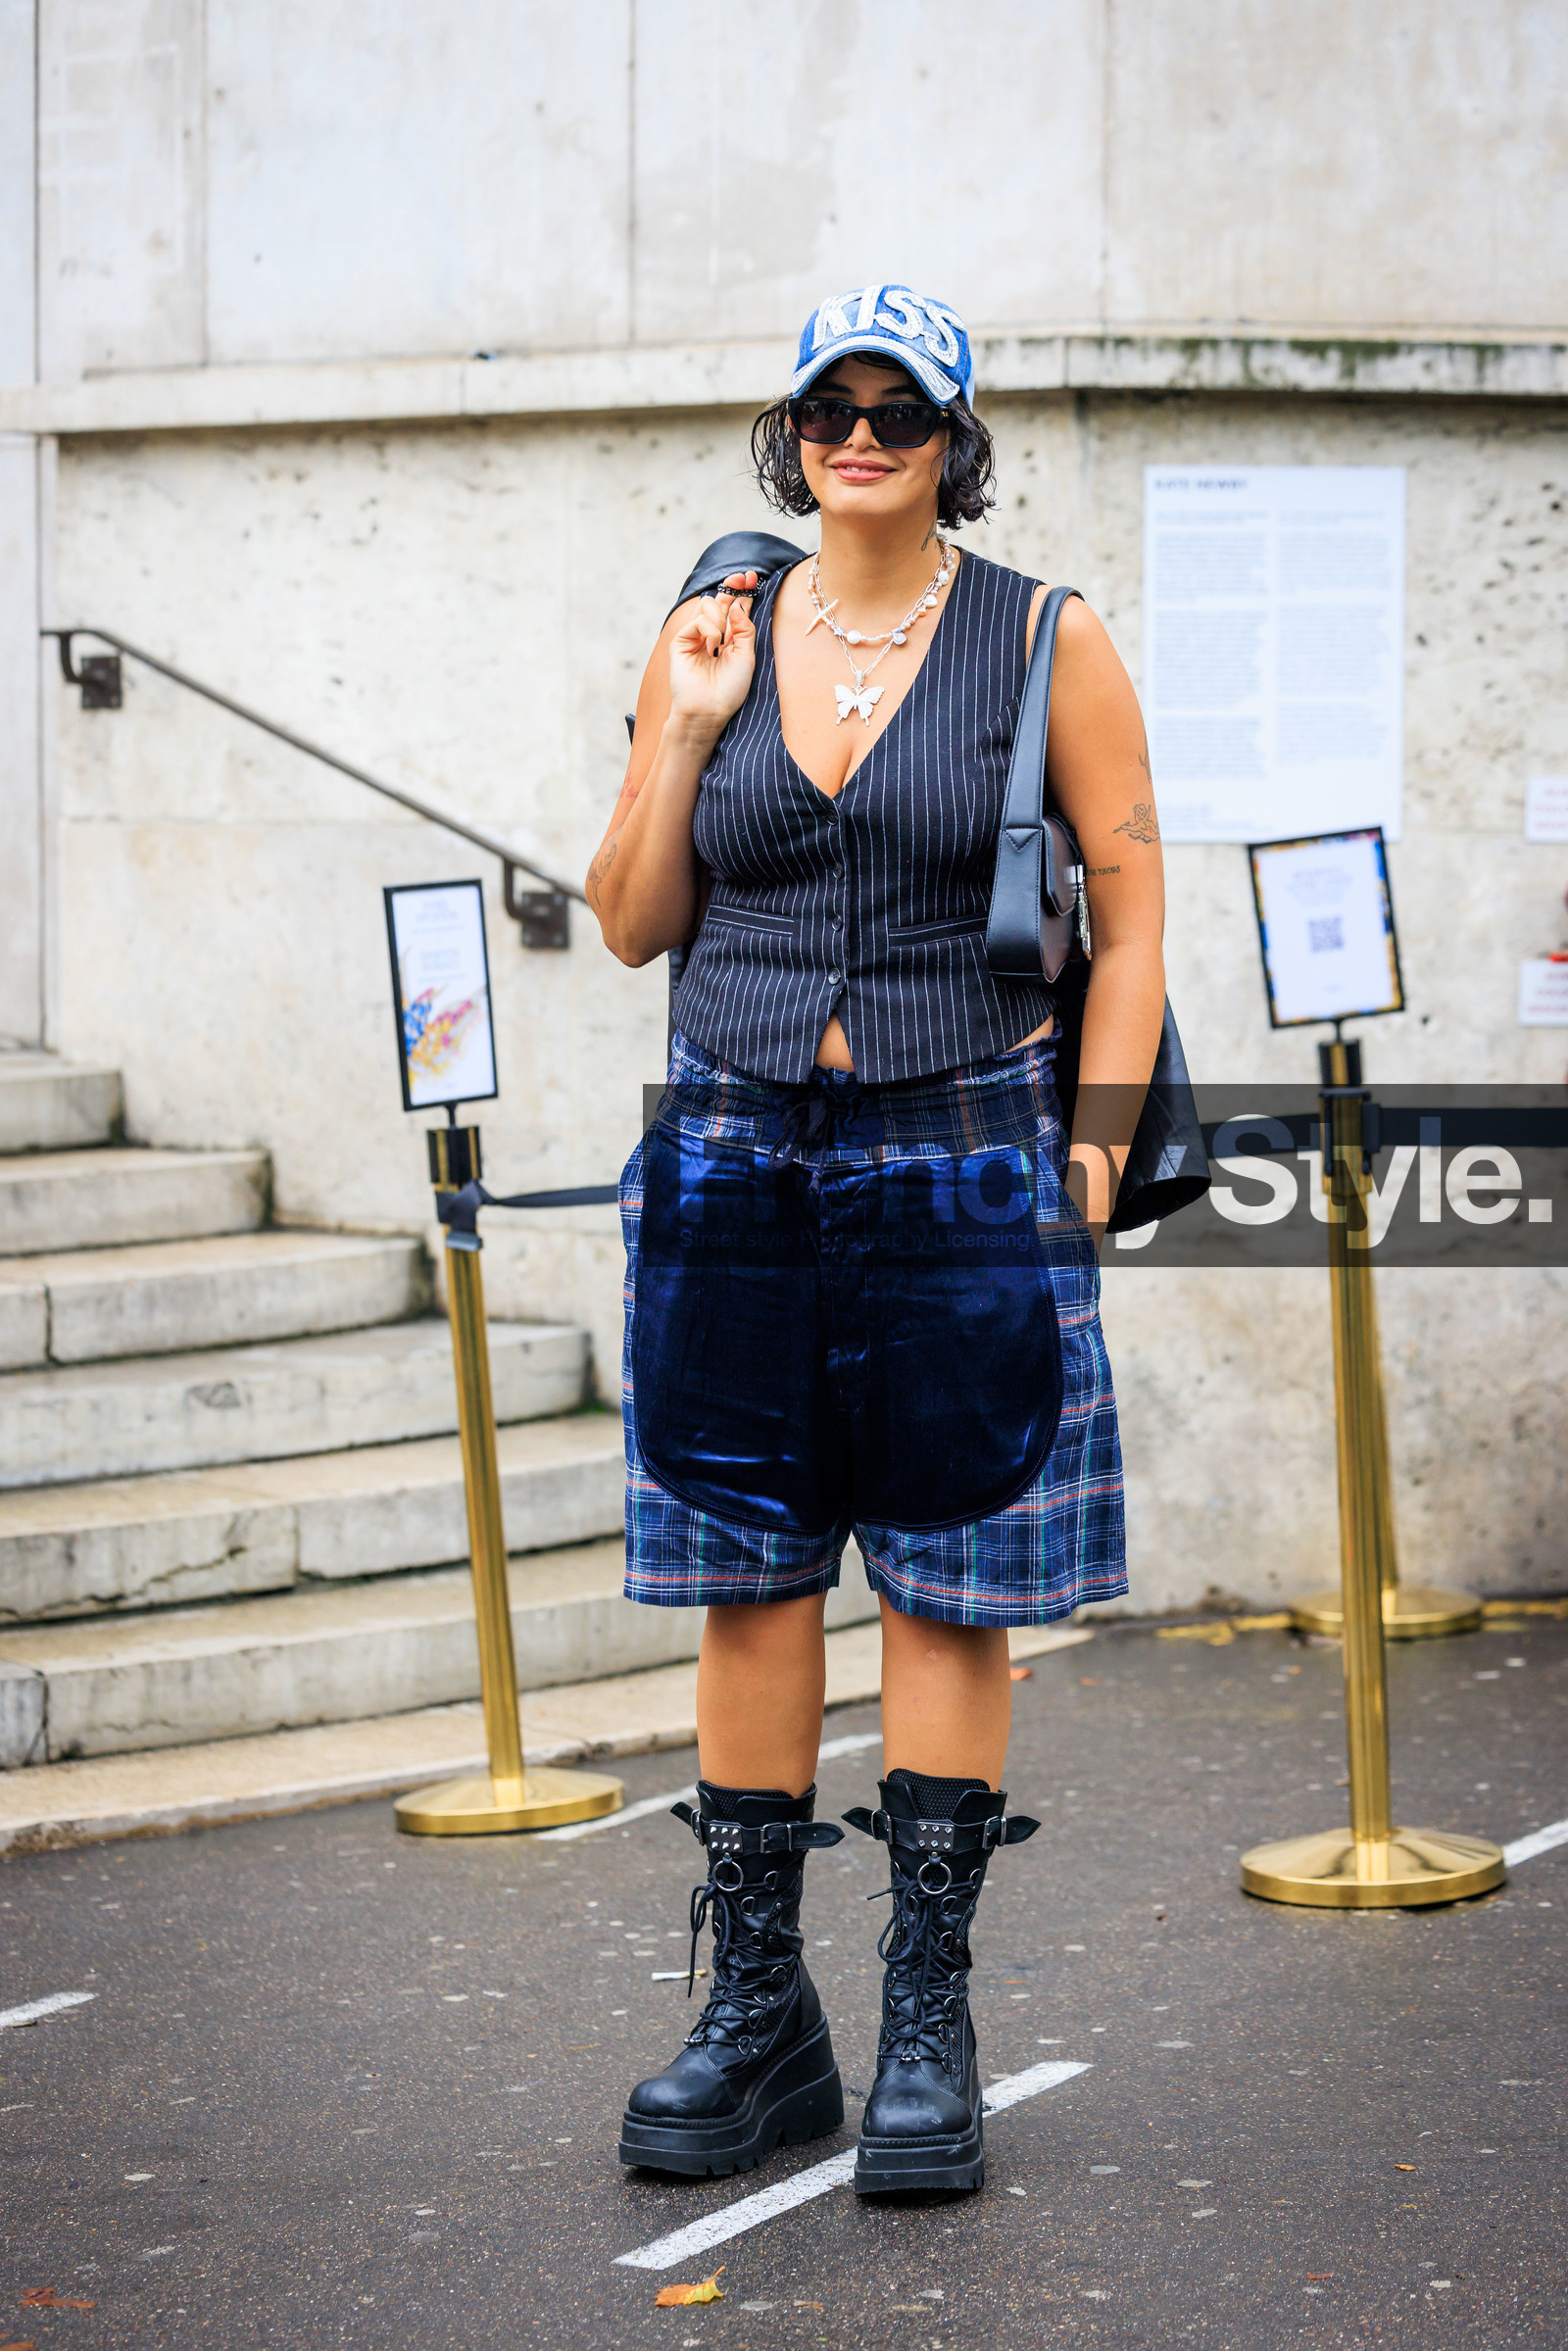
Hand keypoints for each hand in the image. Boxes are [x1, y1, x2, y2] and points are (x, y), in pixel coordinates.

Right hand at [668, 572, 756, 737]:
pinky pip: (697, 621)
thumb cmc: (729, 690)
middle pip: (720, 601)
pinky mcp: (681, 642)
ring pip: (707, 606)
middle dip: (732, 587)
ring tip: (722, 640)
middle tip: (743, 578)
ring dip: (720, 616)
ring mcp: (695, 637)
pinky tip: (712, 646)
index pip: (735, 608)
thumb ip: (744, 628)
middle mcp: (712, 635)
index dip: (742, 591)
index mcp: (730, 639)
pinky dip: (708, 629)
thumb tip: (737, 603)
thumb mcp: (746, 657)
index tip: (751, 577)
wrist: (709, 711)